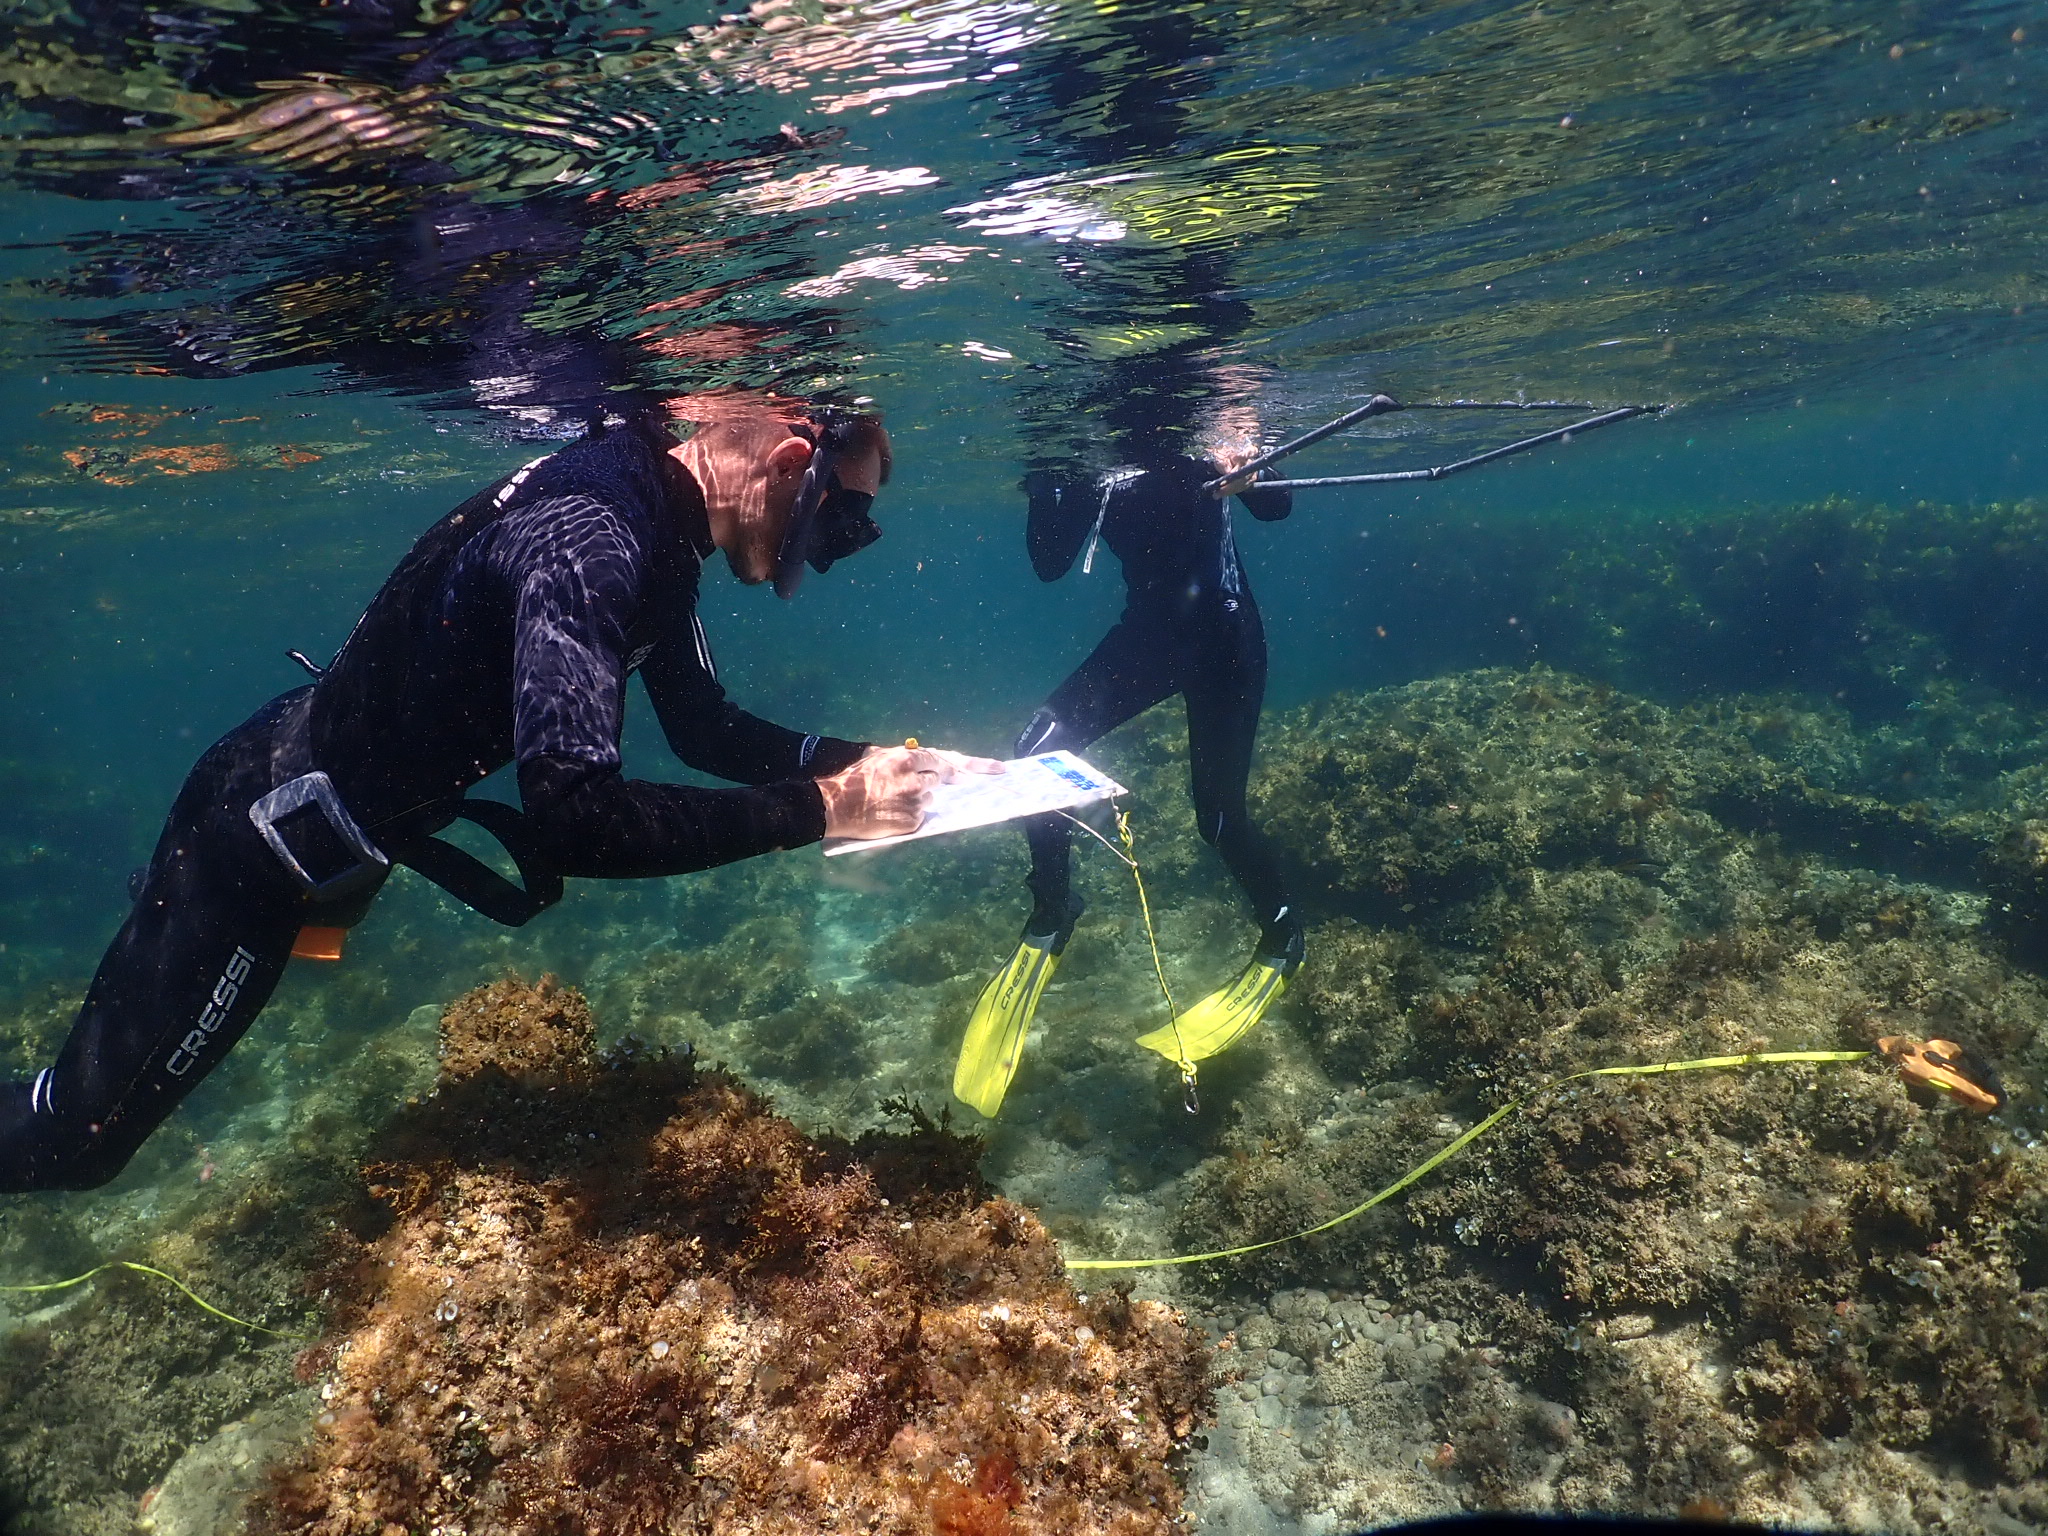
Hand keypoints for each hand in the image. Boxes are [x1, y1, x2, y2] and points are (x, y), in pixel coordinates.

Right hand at [818, 747, 1003, 839]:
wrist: (834, 805)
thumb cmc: (853, 779)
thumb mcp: (877, 756)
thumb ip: (902, 756)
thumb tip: (921, 758)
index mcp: (908, 759)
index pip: (946, 760)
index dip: (977, 765)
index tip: (1000, 769)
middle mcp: (916, 779)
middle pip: (938, 780)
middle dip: (926, 782)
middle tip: (905, 787)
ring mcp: (916, 802)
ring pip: (930, 800)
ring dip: (916, 800)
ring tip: (889, 801)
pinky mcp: (912, 822)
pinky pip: (921, 818)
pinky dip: (910, 817)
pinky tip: (889, 814)